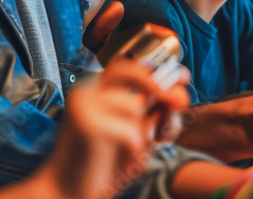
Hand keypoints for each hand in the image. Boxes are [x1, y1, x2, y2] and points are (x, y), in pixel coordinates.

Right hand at [36, 59, 190, 198]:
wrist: (67, 193)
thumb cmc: (100, 166)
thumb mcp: (133, 136)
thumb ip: (152, 115)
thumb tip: (179, 94)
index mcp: (94, 92)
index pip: (125, 67)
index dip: (156, 69)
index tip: (184, 75)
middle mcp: (86, 92)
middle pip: (130, 73)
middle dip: (158, 85)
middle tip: (180, 100)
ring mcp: (84, 105)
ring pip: (134, 108)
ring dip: (142, 136)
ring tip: (127, 158)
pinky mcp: (87, 124)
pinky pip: (131, 132)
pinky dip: (134, 152)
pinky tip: (118, 166)